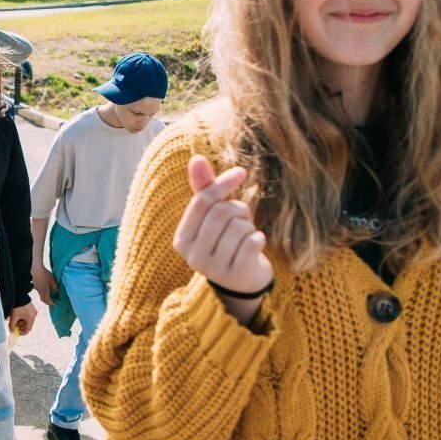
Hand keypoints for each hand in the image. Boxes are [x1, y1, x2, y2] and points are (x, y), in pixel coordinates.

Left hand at [7, 302, 36, 335]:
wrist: (19, 295)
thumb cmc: (17, 306)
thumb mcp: (14, 317)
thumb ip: (12, 325)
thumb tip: (11, 331)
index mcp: (31, 318)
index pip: (28, 329)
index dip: (23, 332)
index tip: (18, 333)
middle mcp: (34, 315)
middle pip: (28, 324)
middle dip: (21, 326)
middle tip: (15, 327)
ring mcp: (33, 311)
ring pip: (27, 320)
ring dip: (21, 322)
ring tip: (15, 321)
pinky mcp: (31, 307)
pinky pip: (27, 315)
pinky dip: (23, 317)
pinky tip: (17, 316)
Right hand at [32, 262, 56, 306]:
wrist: (36, 269)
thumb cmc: (45, 274)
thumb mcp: (53, 280)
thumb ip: (55, 287)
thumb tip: (57, 292)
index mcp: (45, 291)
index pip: (48, 300)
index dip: (52, 303)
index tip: (56, 304)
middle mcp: (40, 291)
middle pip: (43, 300)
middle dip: (47, 302)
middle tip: (52, 302)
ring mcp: (37, 288)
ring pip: (40, 295)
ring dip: (44, 297)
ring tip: (48, 295)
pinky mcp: (35, 285)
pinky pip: (38, 291)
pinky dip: (42, 292)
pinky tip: (43, 288)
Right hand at [174, 155, 271, 298]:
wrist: (243, 282)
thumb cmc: (226, 241)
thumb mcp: (212, 217)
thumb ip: (203, 188)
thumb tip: (196, 157)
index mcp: (182, 239)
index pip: (201, 201)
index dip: (222, 183)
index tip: (241, 172)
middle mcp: (193, 257)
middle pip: (221, 212)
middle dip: (239, 209)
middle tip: (243, 219)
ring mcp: (214, 269)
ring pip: (238, 226)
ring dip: (249, 226)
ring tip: (246, 236)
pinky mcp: (236, 275)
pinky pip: (252, 242)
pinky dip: (258, 238)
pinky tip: (255, 246)